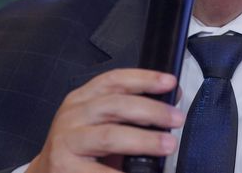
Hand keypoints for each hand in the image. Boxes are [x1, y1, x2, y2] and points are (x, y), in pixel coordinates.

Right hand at [26, 68, 183, 172]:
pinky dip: (123, 171)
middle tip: (176, 119)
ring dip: (144, 140)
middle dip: (151, 110)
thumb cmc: (82, 148)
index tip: (169, 82)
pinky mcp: (65, 168)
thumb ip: (132, 110)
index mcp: (82, 99)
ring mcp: (66, 142)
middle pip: (116, 105)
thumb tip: (172, 98)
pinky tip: (138, 172)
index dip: (144, 78)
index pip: (114, 80)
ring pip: (110, 135)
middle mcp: (72, 115)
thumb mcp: (103, 122)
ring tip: (167, 144)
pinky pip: (100, 170)